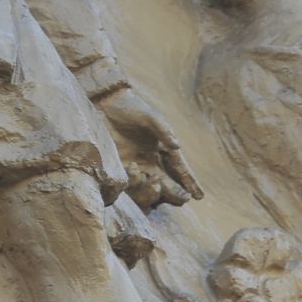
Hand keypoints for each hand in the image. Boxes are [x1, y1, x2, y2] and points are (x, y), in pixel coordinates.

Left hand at [98, 88, 202, 208]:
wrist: (103, 105)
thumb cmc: (131, 108)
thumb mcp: (150, 117)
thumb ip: (163, 131)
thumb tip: (177, 146)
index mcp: (165, 152)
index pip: (182, 171)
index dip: (191, 184)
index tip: (199, 196)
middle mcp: (152, 165)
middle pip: (169, 188)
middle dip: (175, 194)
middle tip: (178, 195)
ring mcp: (136, 170)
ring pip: (150, 193)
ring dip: (152, 191)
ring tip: (153, 181)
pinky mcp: (118, 171)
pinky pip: (129, 187)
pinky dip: (133, 184)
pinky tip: (133, 170)